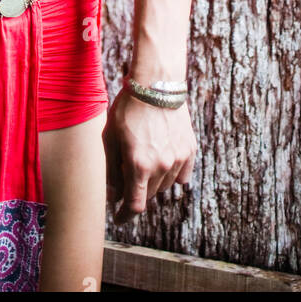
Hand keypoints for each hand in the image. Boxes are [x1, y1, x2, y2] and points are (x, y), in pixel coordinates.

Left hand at [103, 84, 195, 224]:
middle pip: (149, 195)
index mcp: (138, 165)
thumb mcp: (110, 137)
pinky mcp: (190, 150)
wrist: (156, 84)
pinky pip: (182, 175)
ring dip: (153, 182)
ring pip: (165, 186)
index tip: (119, 217)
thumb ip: (111, 169)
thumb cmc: (127, 109)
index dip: (125, 215)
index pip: (134, 205)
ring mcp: (178, 159)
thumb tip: (113, 194)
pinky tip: (162, 160)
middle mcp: (161, 166)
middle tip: (126, 175)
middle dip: (136, 191)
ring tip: (143, 159)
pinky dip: (172, 174)